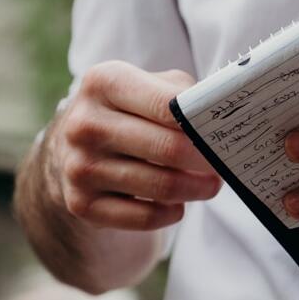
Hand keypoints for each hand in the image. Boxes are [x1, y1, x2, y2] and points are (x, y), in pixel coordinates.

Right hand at [46, 61, 220, 231]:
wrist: (74, 149)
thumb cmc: (129, 113)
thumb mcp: (150, 87)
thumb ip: (185, 95)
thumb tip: (221, 118)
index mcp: (104, 82)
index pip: (168, 105)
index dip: (203, 124)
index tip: (224, 135)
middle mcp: (85, 124)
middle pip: (169, 149)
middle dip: (206, 161)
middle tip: (224, 166)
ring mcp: (79, 166)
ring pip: (161, 187)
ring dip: (195, 190)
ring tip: (209, 186)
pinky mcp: (81, 203)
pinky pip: (144, 217)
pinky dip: (171, 213)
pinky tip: (177, 205)